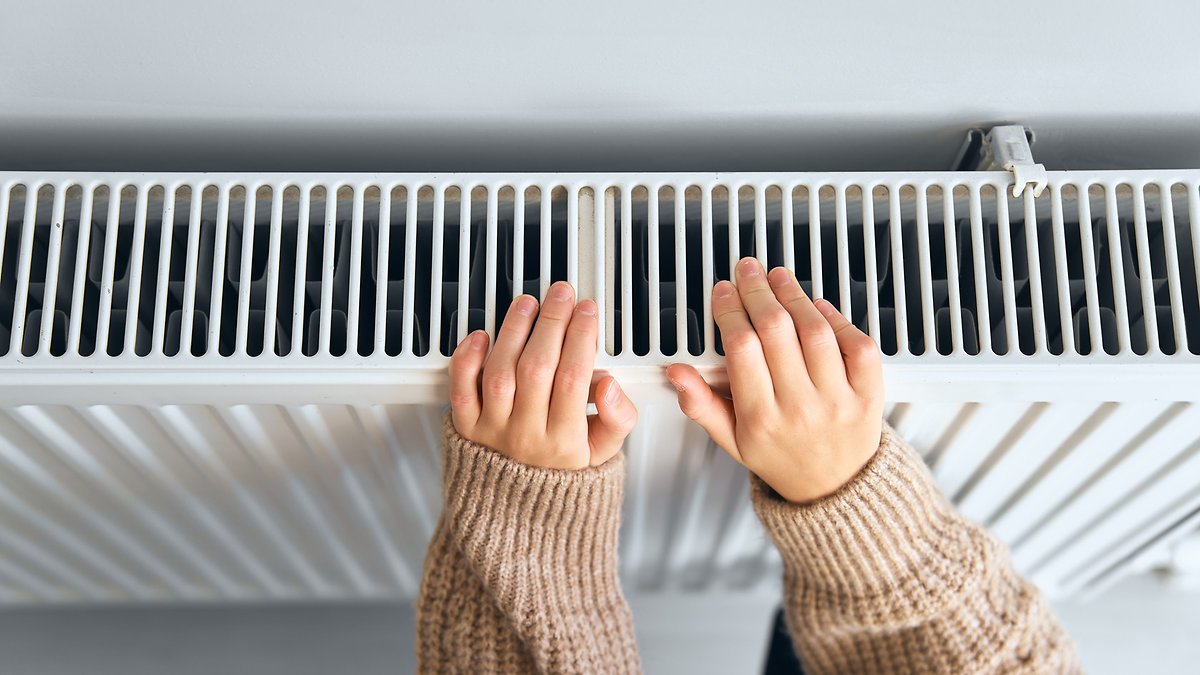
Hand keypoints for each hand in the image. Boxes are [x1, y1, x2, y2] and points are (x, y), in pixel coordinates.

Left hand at [448, 281, 637, 469]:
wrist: (519, 509)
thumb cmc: (562, 474)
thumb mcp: (603, 454)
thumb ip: (617, 419)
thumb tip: (610, 385)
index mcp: (564, 442)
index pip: (573, 378)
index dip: (580, 337)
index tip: (587, 312)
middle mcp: (526, 435)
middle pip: (537, 368)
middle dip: (552, 322)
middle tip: (561, 295)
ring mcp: (492, 431)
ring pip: (500, 372)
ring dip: (514, 330)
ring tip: (528, 304)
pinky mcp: (466, 427)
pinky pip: (461, 390)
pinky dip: (467, 359)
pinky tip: (482, 335)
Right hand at [666, 258, 883, 503]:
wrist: (835, 490)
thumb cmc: (781, 458)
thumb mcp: (731, 441)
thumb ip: (701, 404)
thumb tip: (676, 373)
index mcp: (761, 418)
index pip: (742, 348)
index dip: (730, 310)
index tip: (724, 292)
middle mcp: (800, 407)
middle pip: (777, 331)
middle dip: (758, 291)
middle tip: (748, 270)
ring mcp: (838, 400)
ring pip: (815, 332)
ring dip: (794, 296)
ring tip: (779, 278)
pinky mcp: (869, 395)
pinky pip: (857, 346)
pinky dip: (839, 319)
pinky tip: (819, 307)